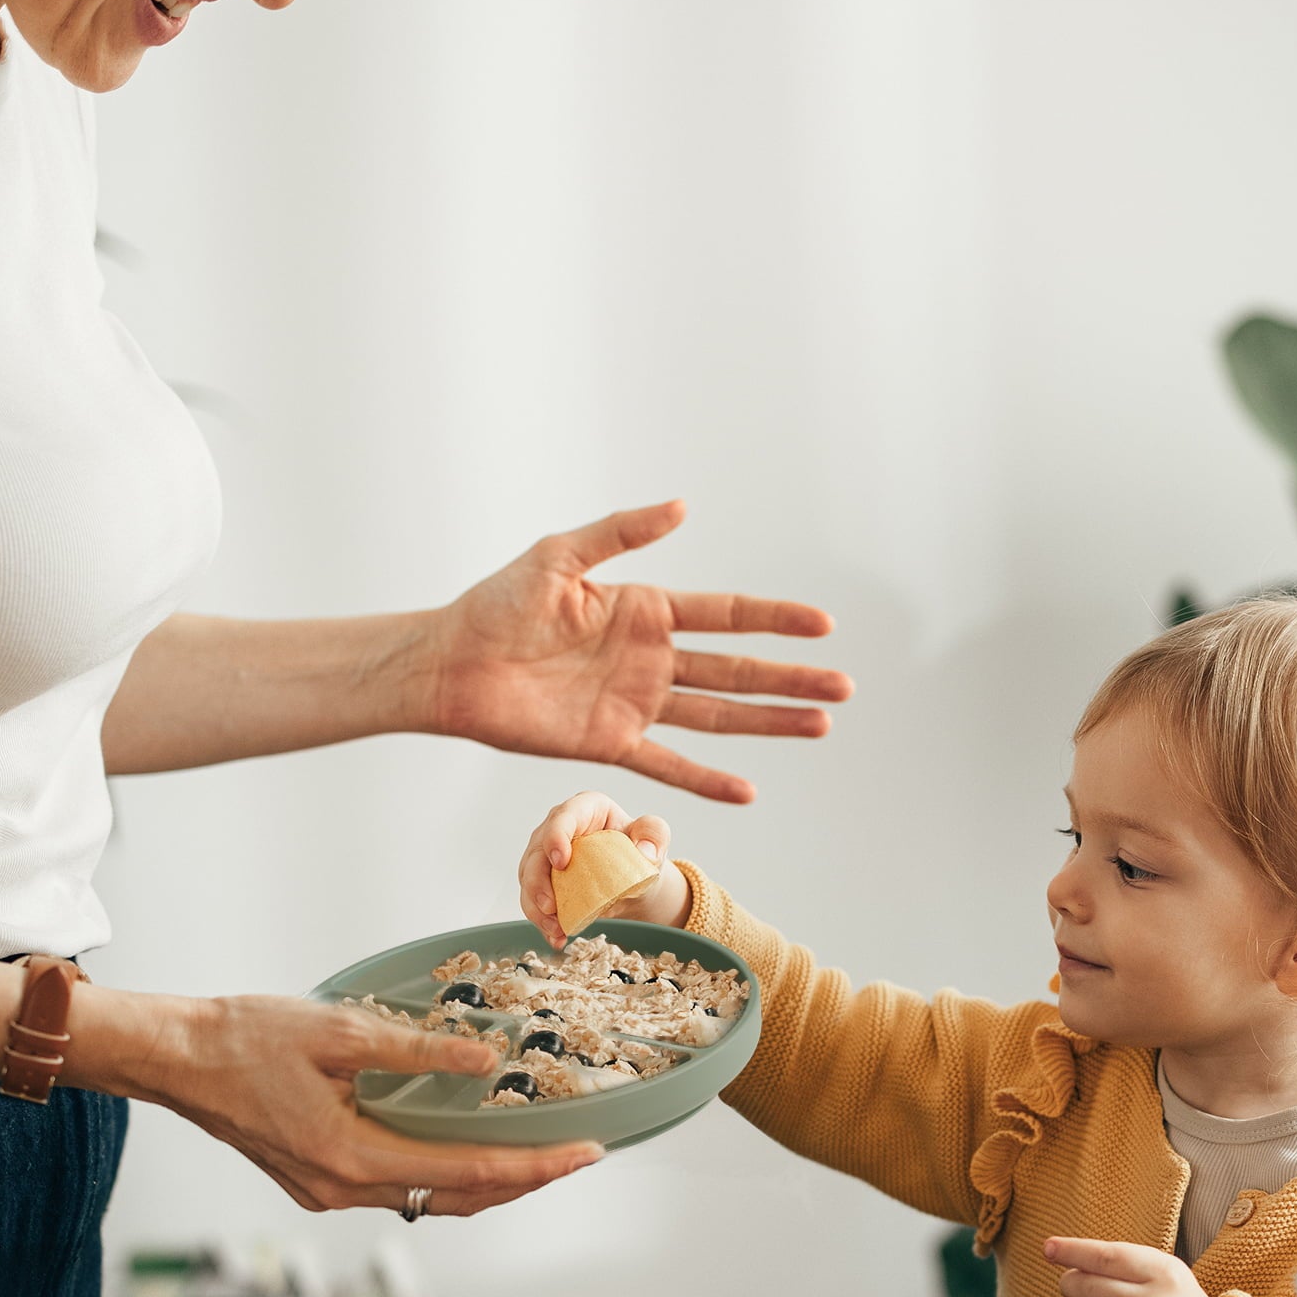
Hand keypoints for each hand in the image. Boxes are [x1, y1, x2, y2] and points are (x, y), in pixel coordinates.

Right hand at [108, 993, 602, 1215]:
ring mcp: (326, 1192)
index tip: (583, 1155)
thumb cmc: (243, 1037)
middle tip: (575, 1157)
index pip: (468, 1174)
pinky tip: (465, 1147)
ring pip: (426, 1199)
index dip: (534, 1168)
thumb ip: (417, 1051)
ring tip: (536, 1154)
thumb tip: (488, 1062)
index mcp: (350, 1157)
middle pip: (456, 1200)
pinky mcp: (316, 1181)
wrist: (174, 1057)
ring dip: (483, 1182)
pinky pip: (396, 1187)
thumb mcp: (339, 1029)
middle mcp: (342, 1190)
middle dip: (522, 1182)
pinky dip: (439, 1173)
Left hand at [429, 501, 853, 802]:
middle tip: (843, 687)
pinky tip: (749, 790)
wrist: (452, 662)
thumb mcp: (560, 555)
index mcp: (644, 610)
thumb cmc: (496, 604)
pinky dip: (707, 779)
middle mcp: (650, 659)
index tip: (824, 624)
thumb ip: (622, 532)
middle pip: (737, 670)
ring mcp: (635, 703)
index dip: (775, 620)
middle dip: (791, 679)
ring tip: (820, 727)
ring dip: (769, 723)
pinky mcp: (610, 743)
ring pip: (719, 716)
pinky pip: (668, 764)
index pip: (727, 615)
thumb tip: (683, 507)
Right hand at [518, 793, 689, 949]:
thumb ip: (654, 835)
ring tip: (556, 930)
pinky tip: (557, 938)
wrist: (633, 879)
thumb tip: (646, 852)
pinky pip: (534, 902)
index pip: (564, 817)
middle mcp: (558, 829)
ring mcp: (545, 857)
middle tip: (550, 907)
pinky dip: (543, 922)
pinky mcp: (542, 882)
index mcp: (585, 809)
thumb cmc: (639, 851)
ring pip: (528, 881)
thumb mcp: (655, 837)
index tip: (561, 862)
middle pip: (536, 852)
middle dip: (538, 882)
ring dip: (537, 908)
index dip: (556, 837)